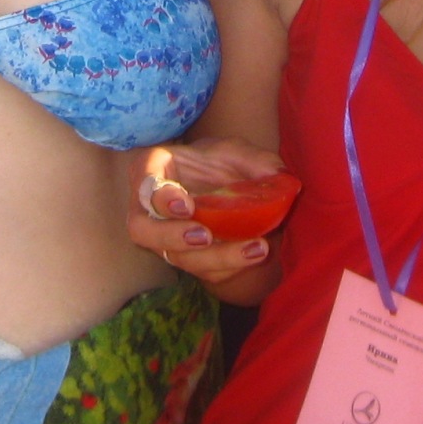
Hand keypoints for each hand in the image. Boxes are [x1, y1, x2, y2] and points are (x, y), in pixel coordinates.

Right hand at [126, 137, 289, 285]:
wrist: (226, 191)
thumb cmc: (219, 164)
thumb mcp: (237, 152)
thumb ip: (256, 160)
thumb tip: (280, 176)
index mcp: (154, 170)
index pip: (144, 184)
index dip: (160, 198)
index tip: (187, 206)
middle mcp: (150, 208)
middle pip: (142, 231)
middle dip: (170, 237)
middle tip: (204, 237)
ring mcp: (165, 238)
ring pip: (176, 257)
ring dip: (215, 258)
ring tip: (255, 248)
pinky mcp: (187, 259)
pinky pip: (202, 271)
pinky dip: (230, 266)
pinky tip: (257, 254)